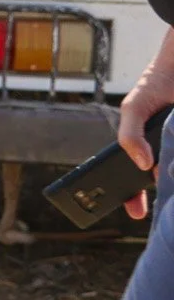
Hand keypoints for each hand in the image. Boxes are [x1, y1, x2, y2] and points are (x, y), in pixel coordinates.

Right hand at [119, 25, 173, 217]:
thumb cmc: (153, 87)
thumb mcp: (132, 109)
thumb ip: (129, 136)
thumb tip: (142, 164)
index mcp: (140, 148)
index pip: (132, 179)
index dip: (132, 196)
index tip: (136, 211)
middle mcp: (161, 152)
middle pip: (156, 180)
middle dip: (156, 193)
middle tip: (158, 204)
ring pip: (173, 173)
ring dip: (173, 179)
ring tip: (171, 178)